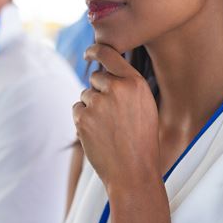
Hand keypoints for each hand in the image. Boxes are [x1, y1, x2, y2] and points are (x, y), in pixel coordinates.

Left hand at [73, 44, 160, 190]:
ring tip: (109, 129)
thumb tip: (100, 75)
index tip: (89, 52)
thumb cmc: (142, 140)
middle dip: (99, 91)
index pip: (109, 55)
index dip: (96, 51)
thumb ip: (127, 87)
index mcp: (135, 83)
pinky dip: (84, 120)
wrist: (134, 172)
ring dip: (92, 108)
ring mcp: (98, 103)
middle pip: (95, 78)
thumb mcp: (145, 106)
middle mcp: (117, 88)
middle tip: (113, 116)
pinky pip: (78, 110)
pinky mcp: (83, 118)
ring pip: (85, 95)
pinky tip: (99, 134)